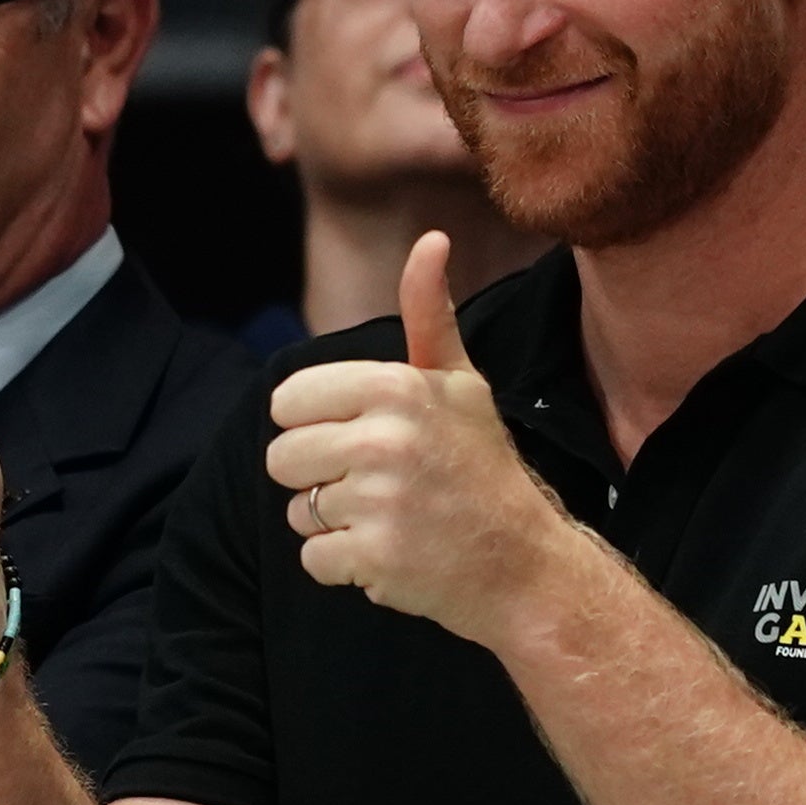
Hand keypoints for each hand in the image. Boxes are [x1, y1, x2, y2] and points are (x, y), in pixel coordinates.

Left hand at [263, 232, 577, 644]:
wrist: (524, 562)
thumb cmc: (482, 467)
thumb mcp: (460, 383)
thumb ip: (429, 314)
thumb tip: (432, 238)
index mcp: (394, 387)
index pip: (287, 400)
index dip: (316, 424)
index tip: (360, 438)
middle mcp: (384, 438)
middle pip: (281, 457)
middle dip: (318, 476)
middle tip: (376, 485)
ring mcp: (380, 501)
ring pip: (297, 510)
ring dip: (333, 523)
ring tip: (388, 518)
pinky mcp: (376, 558)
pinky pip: (313, 559)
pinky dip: (344, 566)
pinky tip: (389, 554)